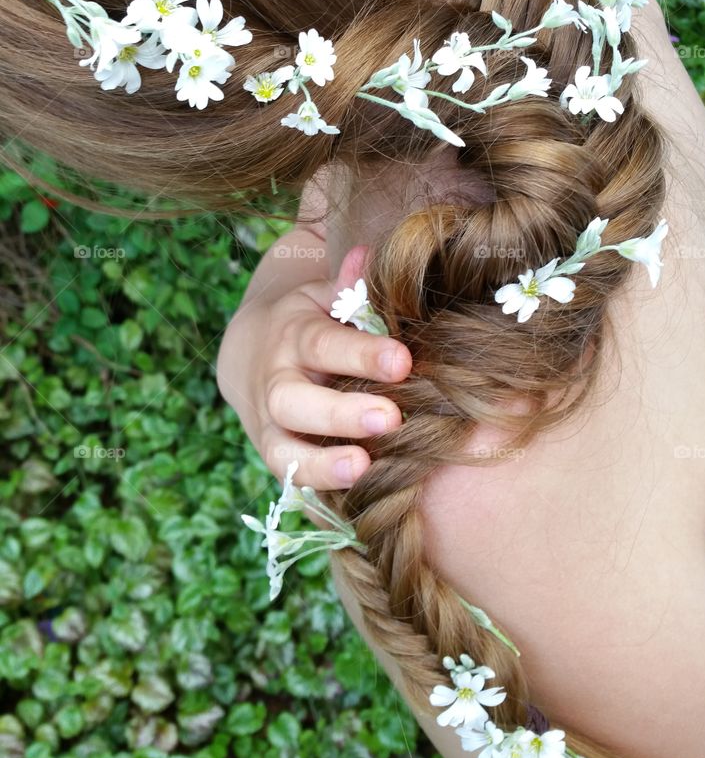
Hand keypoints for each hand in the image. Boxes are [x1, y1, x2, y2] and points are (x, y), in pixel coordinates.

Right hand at [218, 245, 411, 489]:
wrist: (248, 352)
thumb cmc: (308, 322)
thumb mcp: (323, 296)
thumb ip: (350, 286)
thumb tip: (370, 255)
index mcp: (295, 334)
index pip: (326, 344)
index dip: (362, 355)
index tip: (403, 361)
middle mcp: (276, 380)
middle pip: (297, 401)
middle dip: (341, 413)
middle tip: (390, 419)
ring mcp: (267, 422)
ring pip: (284, 448)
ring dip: (321, 464)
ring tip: (362, 469)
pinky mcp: (270, 452)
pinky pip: (286, 478)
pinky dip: (312, 490)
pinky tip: (349, 502)